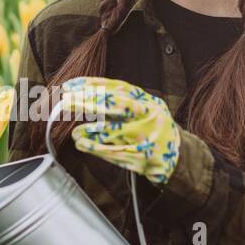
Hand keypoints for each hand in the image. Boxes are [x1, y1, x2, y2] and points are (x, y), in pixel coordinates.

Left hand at [58, 76, 179, 184]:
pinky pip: (111, 151)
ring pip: (110, 130)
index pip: (118, 88)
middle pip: (115, 106)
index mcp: (149, 102)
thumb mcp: (144, 110)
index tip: (71, 86)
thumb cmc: (152, 130)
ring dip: (88, 130)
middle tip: (66, 102)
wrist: (177, 159)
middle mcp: (149, 117)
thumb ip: (120, 103)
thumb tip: (83, 94)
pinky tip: (81, 144)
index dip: (93, 85)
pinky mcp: (140, 158)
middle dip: (88, 102)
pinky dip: (93, 147)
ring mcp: (145, 137)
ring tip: (75, 132)